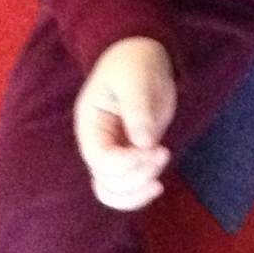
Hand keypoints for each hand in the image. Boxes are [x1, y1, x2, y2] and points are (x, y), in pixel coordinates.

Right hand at [74, 37, 176, 210]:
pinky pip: (127, 188)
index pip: (99, 158)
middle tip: (162, 151)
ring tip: (160, 165)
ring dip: (138, 189)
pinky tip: (158, 186)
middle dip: (137, 174)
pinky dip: (140, 194)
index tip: (152, 148)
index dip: (126, 163)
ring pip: (112, 193)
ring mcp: (114, 153)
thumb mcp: (135, 80)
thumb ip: (138, 110)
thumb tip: (144, 143)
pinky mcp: (131, 157)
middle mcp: (98, 144)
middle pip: (106, 182)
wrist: (142, 58)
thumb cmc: (132, 63)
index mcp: (91, 124)